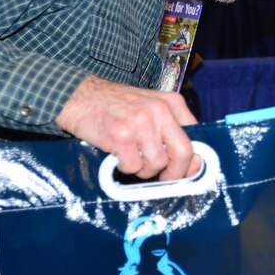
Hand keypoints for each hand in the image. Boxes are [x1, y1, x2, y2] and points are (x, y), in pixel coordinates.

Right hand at [56, 75, 199, 180]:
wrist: (79, 96)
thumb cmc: (115, 104)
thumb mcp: (149, 106)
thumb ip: (170, 129)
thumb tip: (192, 160)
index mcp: (171, 102)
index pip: (195, 136)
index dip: (192, 159)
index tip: (187, 170)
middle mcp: (159, 110)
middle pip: (184, 152)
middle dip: (176, 172)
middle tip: (165, 178)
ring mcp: (141, 123)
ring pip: (157, 163)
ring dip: (145, 169)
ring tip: (133, 157)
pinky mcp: (122, 136)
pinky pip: (133, 167)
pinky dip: (126, 167)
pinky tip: (118, 155)